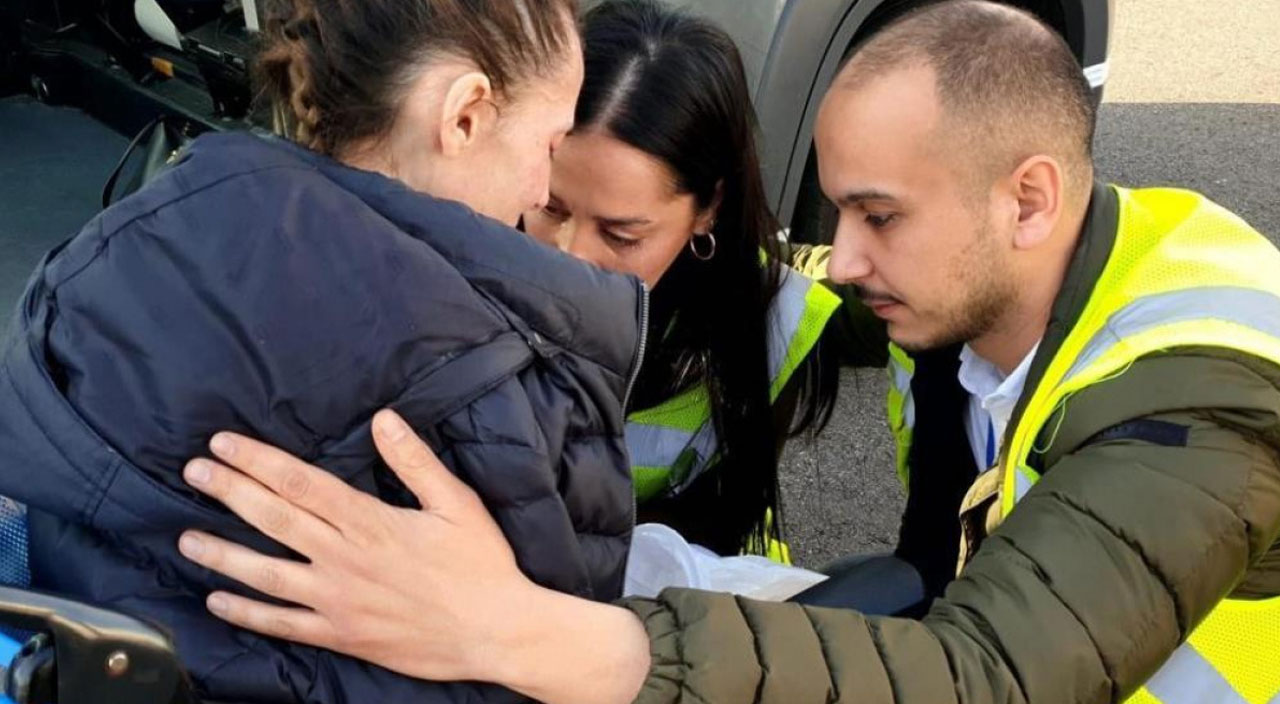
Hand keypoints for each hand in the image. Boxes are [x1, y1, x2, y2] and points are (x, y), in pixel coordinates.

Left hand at [177, 410, 537, 682]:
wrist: (494, 632)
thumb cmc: (480, 565)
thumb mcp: (457, 503)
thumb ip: (415, 462)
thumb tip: (383, 419)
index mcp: (371, 523)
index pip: (301, 483)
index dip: (258, 461)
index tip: (224, 444)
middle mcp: (344, 560)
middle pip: (274, 519)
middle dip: (229, 491)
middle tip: (194, 472)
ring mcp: (337, 601)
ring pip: (265, 574)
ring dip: (222, 553)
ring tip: (185, 537)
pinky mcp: (340, 635)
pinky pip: (282, 624)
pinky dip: (247, 613)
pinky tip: (218, 600)